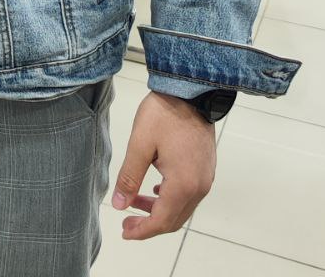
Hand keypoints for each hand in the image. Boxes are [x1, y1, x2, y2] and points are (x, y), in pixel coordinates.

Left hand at [112, 92, 216, 239]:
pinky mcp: (205, 169)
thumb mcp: (140, 144)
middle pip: (174, 219)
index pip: (162, 220)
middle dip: (149, 224)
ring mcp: (205, 179)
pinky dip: (169, 198)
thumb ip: (129, 176)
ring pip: (181, 207)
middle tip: (126, 222)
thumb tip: (119, 204)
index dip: (142, 230)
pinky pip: (187, 194)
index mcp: (183, 185)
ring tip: (133, 202)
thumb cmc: (163, 115)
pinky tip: (153, 190)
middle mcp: (199, 187)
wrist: (190, 92)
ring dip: (158, 210)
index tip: (125, 232)